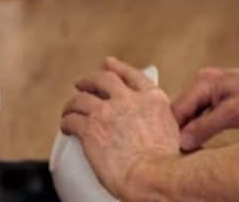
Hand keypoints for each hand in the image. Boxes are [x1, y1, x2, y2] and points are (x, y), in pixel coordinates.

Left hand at [61, 57, 180, 198]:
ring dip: (73, 103)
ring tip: (69, 109)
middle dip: (90, 79)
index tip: (109, 63)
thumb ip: (158, 118)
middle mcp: (129, 100)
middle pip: (103, 79)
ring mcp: (107, 113)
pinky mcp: (89, 130)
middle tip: (82, 83)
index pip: (132, 75)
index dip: (118, 68)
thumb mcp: (172, 129)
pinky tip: (66, 127)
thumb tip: (152, 123)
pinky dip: (66, 123)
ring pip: (81, 99)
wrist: (153, 174)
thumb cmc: (165, 162)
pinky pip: (71, 120)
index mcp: (152, 99)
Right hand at [171, 67, 238, 151]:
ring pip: (193, 115)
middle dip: (181, 132)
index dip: (172, 131)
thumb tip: (182, 141)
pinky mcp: (224, 98)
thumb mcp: (234, 114)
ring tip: (193, 149)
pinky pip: (205, 115)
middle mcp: (206, 82)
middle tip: (183, 152)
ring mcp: (215, 89)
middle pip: (182, 112)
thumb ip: (205, 127)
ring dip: (192, 131)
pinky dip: (203, 128)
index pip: (176, 109)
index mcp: (204, 81)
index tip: (173, 151)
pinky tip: (204, 141)